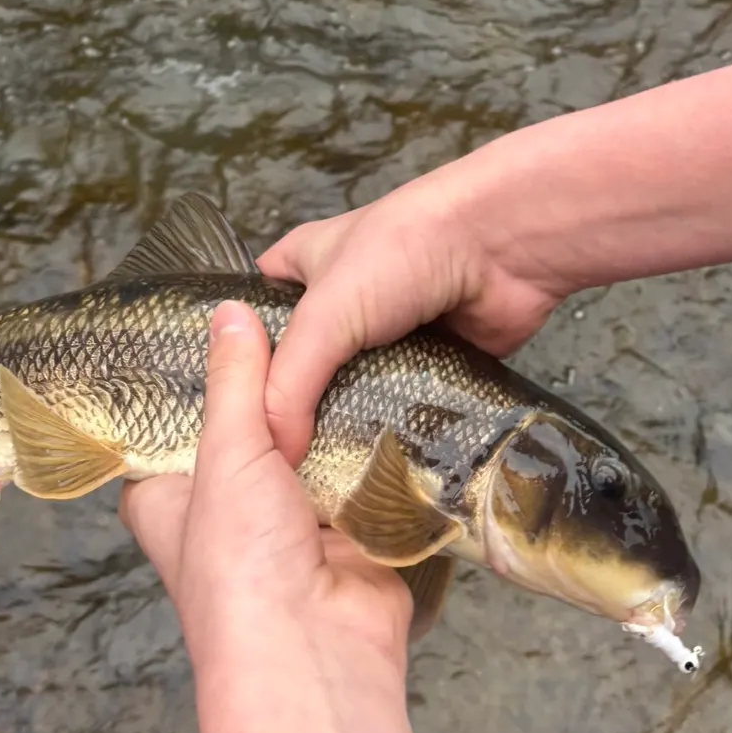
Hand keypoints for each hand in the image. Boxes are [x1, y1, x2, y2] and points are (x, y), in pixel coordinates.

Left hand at [120, 301, 412, 676]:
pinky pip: (357, 473)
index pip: (171, 421)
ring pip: (308, 448)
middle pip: (249, 428)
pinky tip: (387, 394)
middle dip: (277, 390)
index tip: (227, 315)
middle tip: (303, 318)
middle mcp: (224, 509)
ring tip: (351, 342)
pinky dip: (369, 448)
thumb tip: (230, 312)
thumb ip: (234, 382)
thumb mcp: (225, 456)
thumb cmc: (240, 566)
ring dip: (329, 417)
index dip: (198, 374)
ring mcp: (288, 520)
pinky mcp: (345, 528)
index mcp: (167, 496)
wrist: (316, 649)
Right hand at [257, 163, 566, 464]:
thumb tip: (277, 454)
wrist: (503, 247)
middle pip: (299, 373)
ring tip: (318, 485)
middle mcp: (338, 307)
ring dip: (343, 432)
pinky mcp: (428, 368)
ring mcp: (385, 340)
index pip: (247, 328)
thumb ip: (291, 383)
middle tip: (273, 472)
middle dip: (290, 417)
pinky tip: (374, 473)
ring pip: (351, 397)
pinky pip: (400, 411)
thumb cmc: (405, 251)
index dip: (233, 373)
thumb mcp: (326, 312)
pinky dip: (392, 435)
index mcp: (299, 272)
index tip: (228, 430)